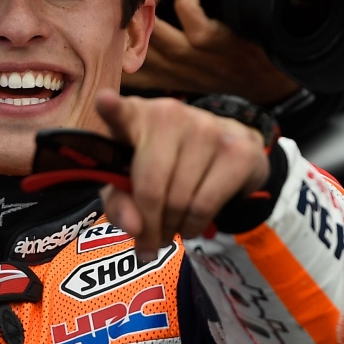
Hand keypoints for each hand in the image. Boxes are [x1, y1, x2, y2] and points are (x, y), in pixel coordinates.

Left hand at [95, 91, 269, 259]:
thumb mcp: (132, 185)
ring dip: (171, 228)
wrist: (228, 154)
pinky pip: (205, 204)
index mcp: (135, 116)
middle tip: (148, 243)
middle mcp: (170, 114)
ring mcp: (207, 128)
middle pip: (150, 186)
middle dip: (147, 226)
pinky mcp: (238, 149)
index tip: (105, 101)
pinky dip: (193, 226)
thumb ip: (120, 204)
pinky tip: (189, 225)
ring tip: (170, 230)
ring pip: (179, 200)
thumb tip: (135, 228)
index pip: (120, 112)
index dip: (111, 108)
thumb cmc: (167, 167)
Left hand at [124, 0, 301, 104]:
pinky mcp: (168, 79)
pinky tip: (116, 36)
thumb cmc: (267, 46)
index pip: (192, 17)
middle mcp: (191, 56)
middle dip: (146, 2)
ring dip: (132, 23)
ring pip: (139, 46)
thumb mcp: (272, 6)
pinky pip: (136, 72)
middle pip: (153, 29)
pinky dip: (122, 56)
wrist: (267, 88)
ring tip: (136, 2)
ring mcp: (176, 69)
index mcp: (216, 39)